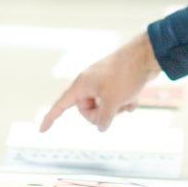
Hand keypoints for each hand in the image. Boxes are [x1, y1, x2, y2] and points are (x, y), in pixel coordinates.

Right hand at [42, 33, 160, 131]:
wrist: (145, 56)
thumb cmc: (125, 75)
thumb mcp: (113, 102)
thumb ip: (104, 118)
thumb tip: (101, 127)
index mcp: (82, 85)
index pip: (61, 105)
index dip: (51, 118)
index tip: (41, 130)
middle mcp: (89, 83)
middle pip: (87, 110)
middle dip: (101, 114)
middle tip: (115, 110)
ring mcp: (102, 82)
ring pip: (103, 106)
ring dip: (116, 108)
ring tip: (128, 102)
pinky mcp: (115, 82)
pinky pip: (114, 99)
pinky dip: (123, 102)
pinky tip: (134, 100)